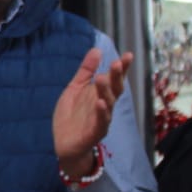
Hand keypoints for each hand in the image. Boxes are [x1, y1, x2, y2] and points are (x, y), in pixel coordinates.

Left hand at [53, 48, 130, 178]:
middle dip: (117, 77)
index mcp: (100, 94)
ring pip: (108, 104)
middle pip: (115, 90)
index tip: (128, 55)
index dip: (122, 68)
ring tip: (102, 77)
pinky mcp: (95, 132)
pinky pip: (101, 122)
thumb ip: (86, 71)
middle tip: (117, 63)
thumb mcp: (75, 88)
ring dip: (106, 91)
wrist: (63, 143)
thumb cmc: (71, 115)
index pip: (115, 79)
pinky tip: (100, 103)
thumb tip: (97, 49)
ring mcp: (101, 119)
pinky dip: (102, 112)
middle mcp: (105, 105)